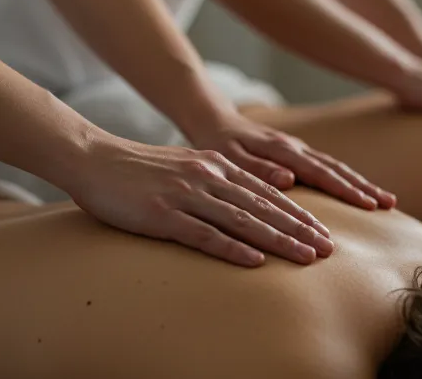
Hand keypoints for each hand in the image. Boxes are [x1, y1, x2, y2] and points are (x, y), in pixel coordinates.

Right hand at [65, 132, 334, 266]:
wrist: (93, 158)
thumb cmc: (137, 168)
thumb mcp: (184, 166)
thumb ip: (213, 180)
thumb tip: (240, 203)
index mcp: (214, 165)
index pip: (266, 192)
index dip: (298, 214)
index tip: (322, 232)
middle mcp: (207, 176)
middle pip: (263, 206)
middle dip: (300, 229)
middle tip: (328, 249)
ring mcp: (185, 195)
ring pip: (243, 220)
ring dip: (278, 240)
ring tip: (306, 257)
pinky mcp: (163, 214)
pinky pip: (205, 234)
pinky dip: (234, 248)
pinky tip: (255, 261)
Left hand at [186, 113, 396, 209]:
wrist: (213, 121)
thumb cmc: (217, 143)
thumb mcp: (229, 157)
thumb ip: (258, 168)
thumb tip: (290, 179)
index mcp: (281, 149)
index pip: (320, 172)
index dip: (345, 190)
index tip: (368, 205)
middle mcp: (294, 147)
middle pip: (336, 168)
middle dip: (363, 187)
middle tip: (389, 205)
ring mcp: (297, 148)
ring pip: (335, 166)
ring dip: (360, 182)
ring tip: (384, 200)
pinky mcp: (295, 152)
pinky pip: (326, 165)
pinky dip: (346, 177)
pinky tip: (358, 190)